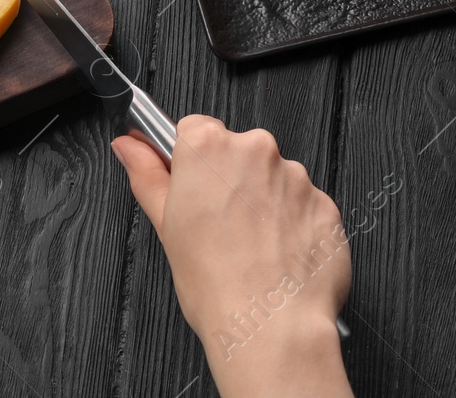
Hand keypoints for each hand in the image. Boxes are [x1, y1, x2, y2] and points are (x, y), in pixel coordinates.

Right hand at [113, 117, 351, 397]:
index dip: (189, 163)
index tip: (190, 188)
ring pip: (272, 179)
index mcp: (209, 146)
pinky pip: (304, 206)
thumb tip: (129, 147)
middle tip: (217, 227)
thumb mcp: (164, 224)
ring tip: (250, 248)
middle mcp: (256, 150)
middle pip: (236, 152)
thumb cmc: (215, 281)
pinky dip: (292, 225)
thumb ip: (146, 174)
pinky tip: (277, 256)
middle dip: (228, 182)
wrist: (272, 326)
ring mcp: (297, 177)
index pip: (193, 129)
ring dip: (263, 204)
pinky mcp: (326, 205)